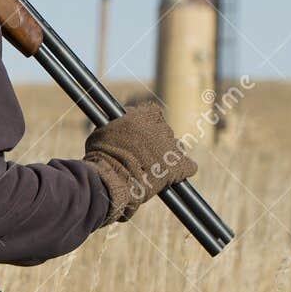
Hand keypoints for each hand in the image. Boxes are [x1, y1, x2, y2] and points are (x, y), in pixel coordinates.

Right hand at [84, 101, 197, 222]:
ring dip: (168, 156)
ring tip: (155, 168)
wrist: (111, 177)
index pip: (153, 114)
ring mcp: (172, 147)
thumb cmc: (101, 156)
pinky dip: (182, 171)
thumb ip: (117, 126)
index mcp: (145, 115)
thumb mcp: (103, 132)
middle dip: (156, 143)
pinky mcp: (179, 166)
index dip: (147, 126)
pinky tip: (173, 176)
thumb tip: (117, 126)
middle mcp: (162, 127)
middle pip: (164, 132)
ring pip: (176, 148)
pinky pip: (188, 166)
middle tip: (143, 156)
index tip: (140, 135)